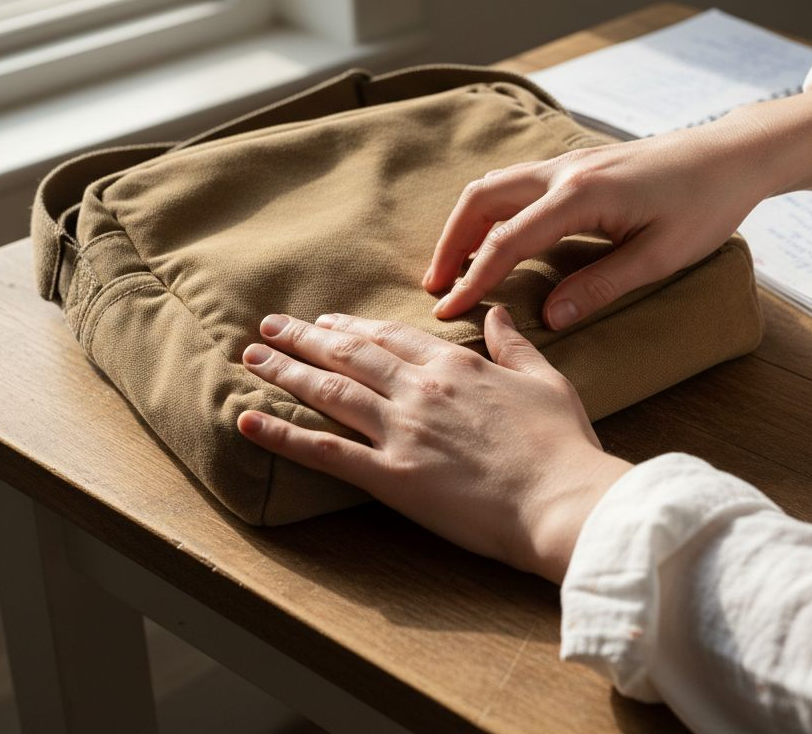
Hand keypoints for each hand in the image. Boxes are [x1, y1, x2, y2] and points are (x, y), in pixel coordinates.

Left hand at [236, 308, 631, 581]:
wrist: (562, 500)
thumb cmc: (562, 446)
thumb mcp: (546, 380)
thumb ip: (513, 345)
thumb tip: (498, 311)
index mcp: (457, 365)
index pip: (392, 337)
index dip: (353, 328)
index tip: (328, 322)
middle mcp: (421, 389)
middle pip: (350, 356)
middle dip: (305, 339)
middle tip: (271, 327)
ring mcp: (402, 431)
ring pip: (330, 392)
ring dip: (286, 372)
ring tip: (253, 358)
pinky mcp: (391, 476)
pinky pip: (325, 452)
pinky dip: (283, 435)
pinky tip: (249, 419)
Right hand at [425, 87, 811, 327]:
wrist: (732, 155)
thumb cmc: (705, 206)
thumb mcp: (659, 256)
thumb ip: (600, 286)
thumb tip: (548, 317)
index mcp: (580, 196)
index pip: (507, 241)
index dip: (473, 280)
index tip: (448, 313)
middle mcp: (563, 171)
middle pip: (482, 201)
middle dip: (450, 244)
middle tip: (436, 288)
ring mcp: (568, 162)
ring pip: (495, 186)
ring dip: (467, 225)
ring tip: (454, 267)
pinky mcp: (578, 164)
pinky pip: (516, 183)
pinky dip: (491, 210)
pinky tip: (493, 237)